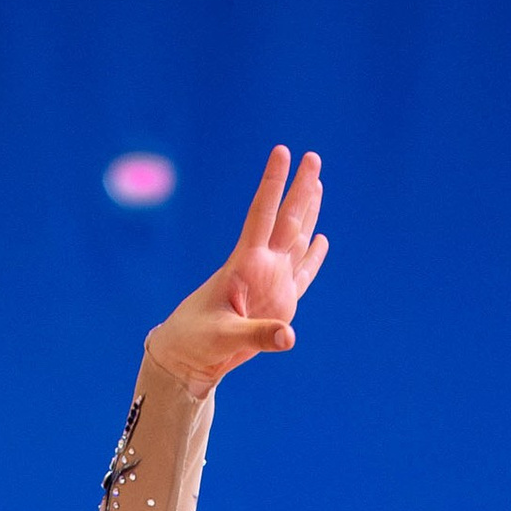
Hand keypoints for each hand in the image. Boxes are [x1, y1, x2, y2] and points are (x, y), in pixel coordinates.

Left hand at [145, 146, 328, 396]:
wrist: (188, 357)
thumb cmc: (197, 341)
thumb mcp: (223, 339)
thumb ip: (257, 335)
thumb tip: (289, 336)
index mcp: (244, 265)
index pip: (261, 215)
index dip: (272, 184)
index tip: (281, 152)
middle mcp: (261, 268)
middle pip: (285, 221)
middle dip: (300, 190)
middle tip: (313, 157)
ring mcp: (271, 284)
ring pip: (296, 241)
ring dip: (308, 213)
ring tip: (317, 182)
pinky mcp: (279, 304)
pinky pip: (302, 276)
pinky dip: (312, 258)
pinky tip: (321, 240)